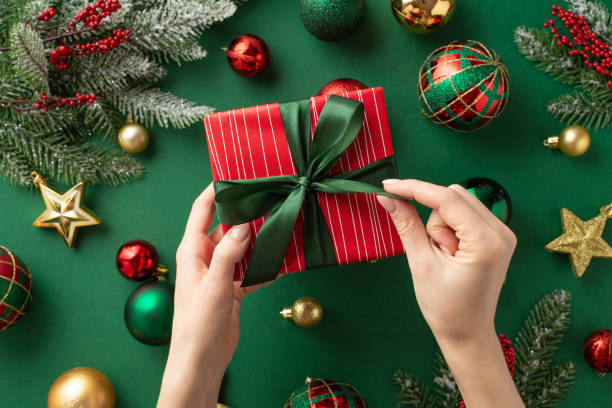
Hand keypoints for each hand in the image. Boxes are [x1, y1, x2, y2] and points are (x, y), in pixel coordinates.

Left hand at [157, 184, 263, 407]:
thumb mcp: (214, 284)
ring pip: (241, 247)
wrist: (202, 360)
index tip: (234, 173)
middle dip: (245, 214)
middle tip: (268, 198)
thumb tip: (244, 224)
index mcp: (192, 251)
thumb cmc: (198, 323)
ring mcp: (219, 272)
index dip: (215, 191)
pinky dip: (263, 266)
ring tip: (280, 225)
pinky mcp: (232, 288)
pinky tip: (280, 260)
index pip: (202, 210)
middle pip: (226, 226)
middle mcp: (205, 257)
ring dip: (258, 241)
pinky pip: (250, 269)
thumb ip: (228, 253)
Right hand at [377, 179, 522, 407]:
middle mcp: (501, 231)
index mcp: (486, 240)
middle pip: (454, 195)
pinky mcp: (498, 236)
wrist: (468, 333)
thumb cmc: (445, 307)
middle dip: (433, 217)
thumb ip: (406, 225)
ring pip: (459, 202)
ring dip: (441, 222)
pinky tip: (451, 251)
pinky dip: (451, 226)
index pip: (446, 198)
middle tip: (433, 250)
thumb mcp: (421, 264)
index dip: (414, 188)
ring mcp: (503, 233)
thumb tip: (387, 197)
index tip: (387, 185)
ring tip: (443, 256)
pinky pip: (467, 213)